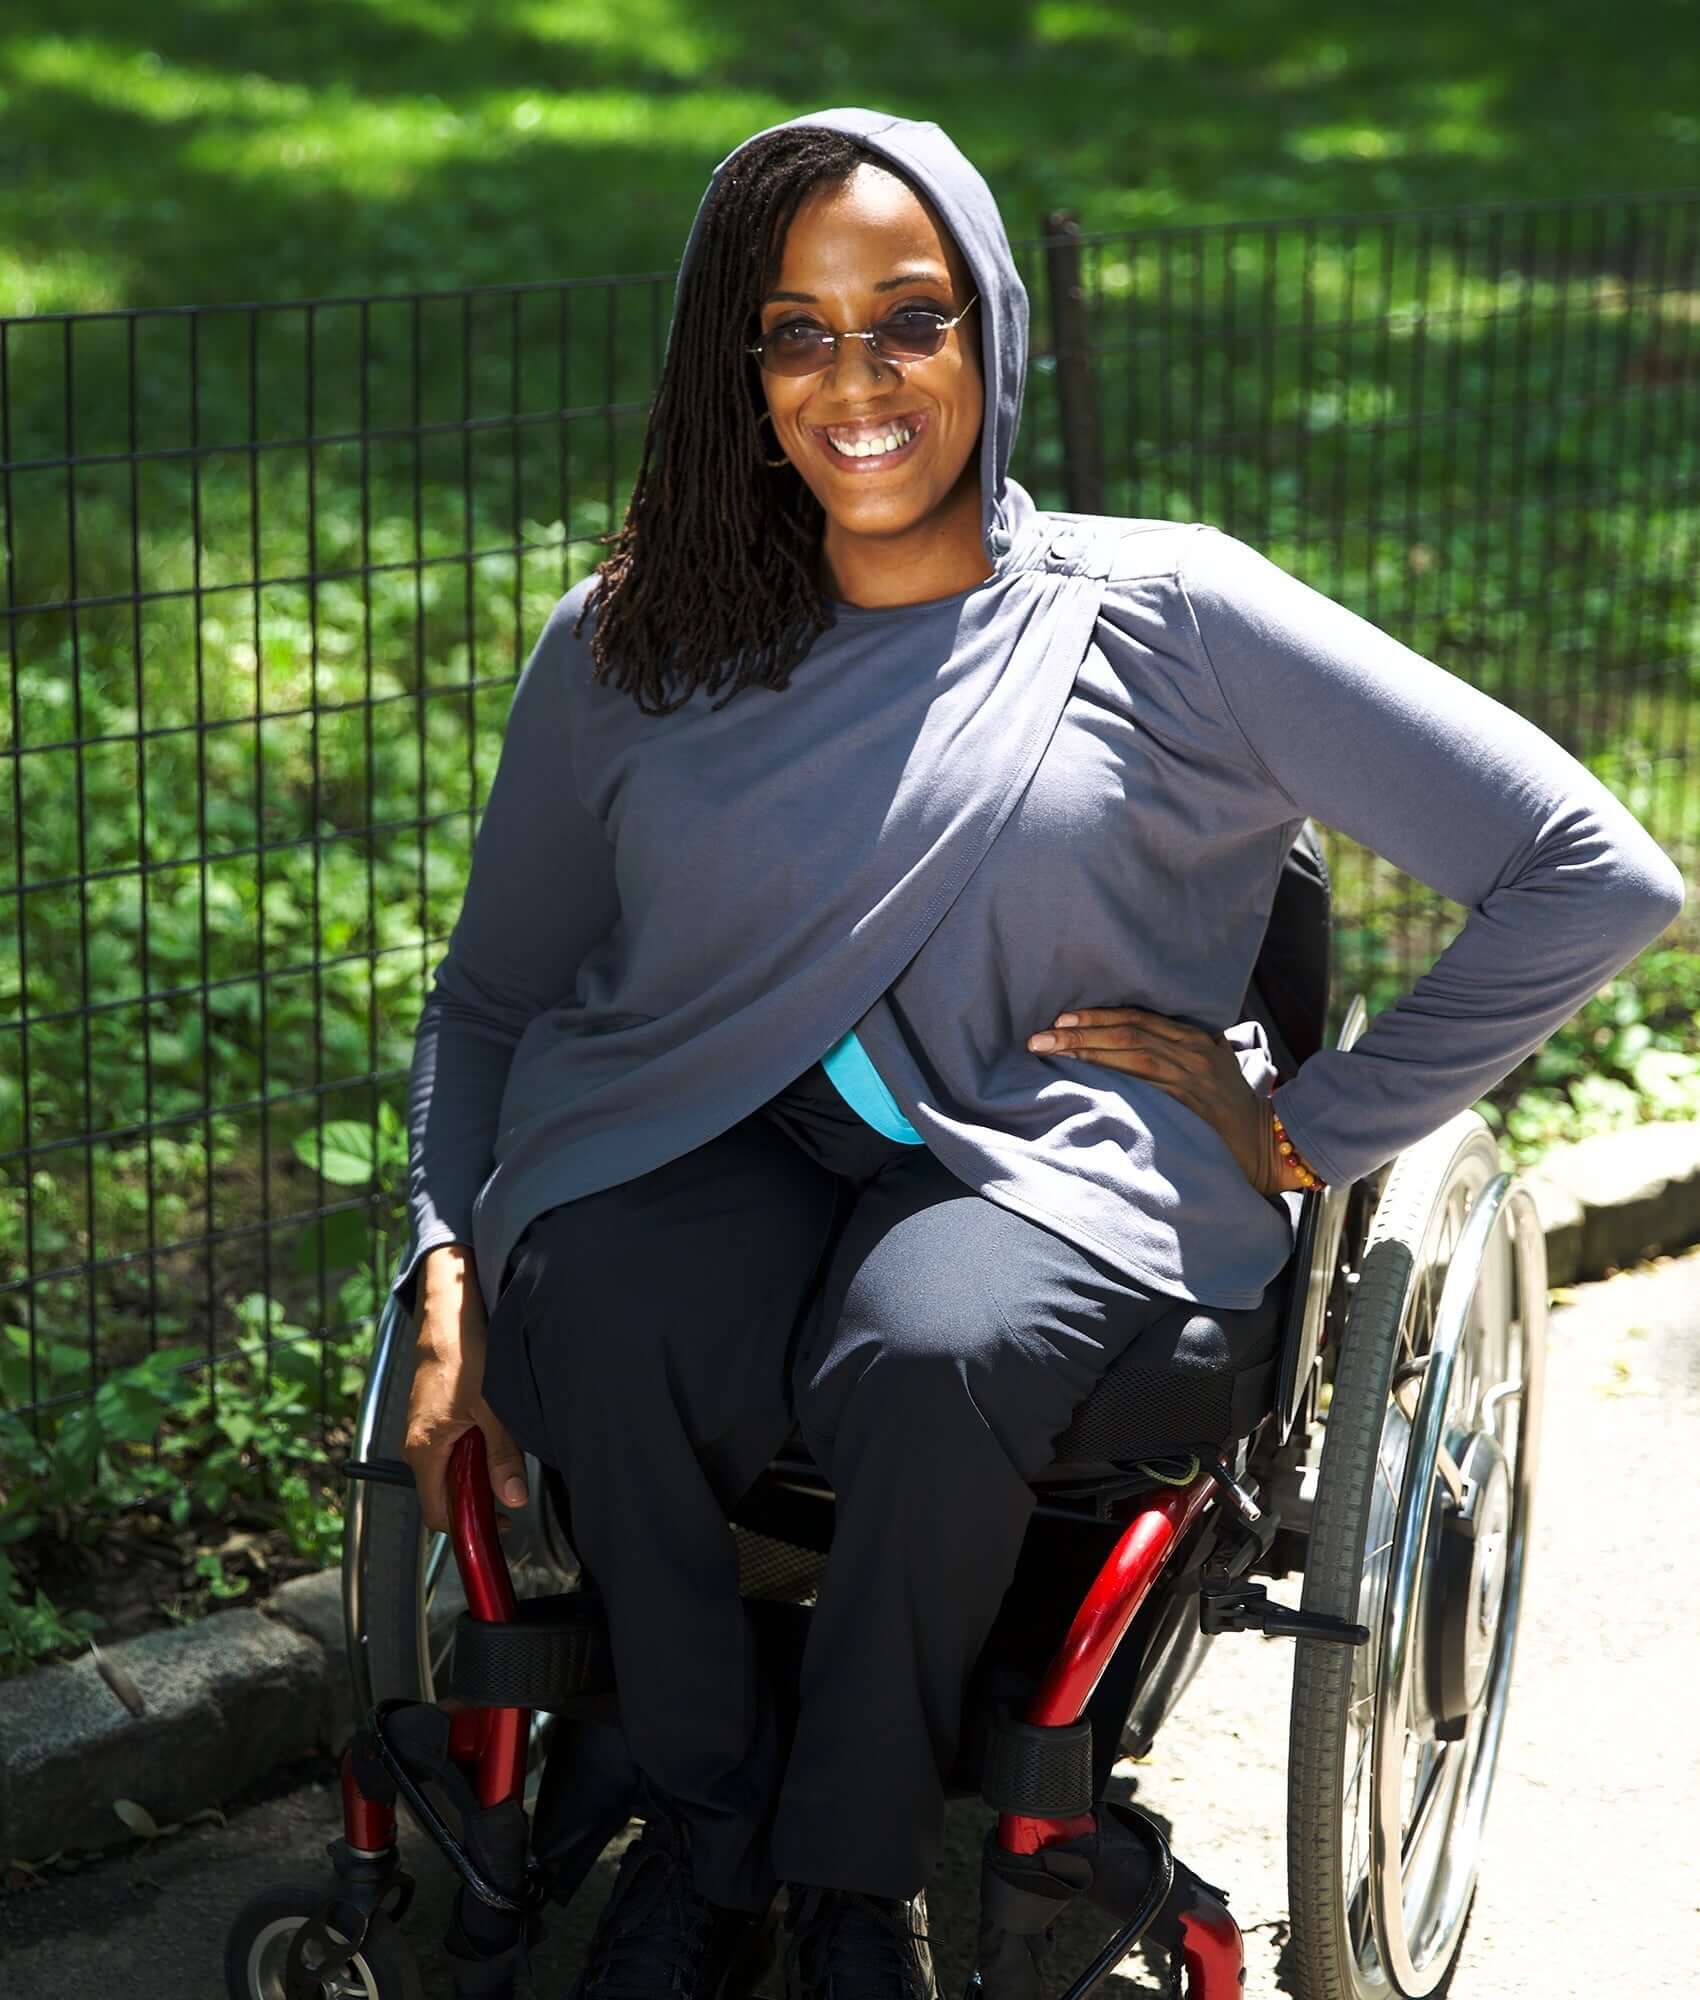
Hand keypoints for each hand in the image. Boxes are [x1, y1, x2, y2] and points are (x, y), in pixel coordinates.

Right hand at [404, 1246, 529, 1536]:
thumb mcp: (491, 1408)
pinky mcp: (434, 1416)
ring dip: (477, 1472)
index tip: (498, 1525)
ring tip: (505, 1457)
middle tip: (510, 1491)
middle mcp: (417, 1445)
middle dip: (476, 1499)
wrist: (449, 1315)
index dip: (467, 1527)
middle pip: (444, 1494)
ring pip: (450, 1469)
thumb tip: (512, 1496)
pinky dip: (473, 1450)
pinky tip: (495, 1433)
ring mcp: (424, 1430)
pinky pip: (452, 1448)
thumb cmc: (462, 1353)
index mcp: (423, 1451)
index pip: (436, 1513)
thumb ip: (502, 1456)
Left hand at [1026, 1006, 1295, 1195]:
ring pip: (1130, 1052)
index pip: (1137, 1018)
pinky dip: (1111, 1076)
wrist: (1269, 1144)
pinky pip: (1143, 1084)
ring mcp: (1191, 1075)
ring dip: (1086, 1048)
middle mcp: (1192, 1051)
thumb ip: (1176, 1053)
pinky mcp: (1189, 1101)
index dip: (1097, 1017)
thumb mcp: (1209, 1068)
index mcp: (1194, 1039)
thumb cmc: (1231, 1110)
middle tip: (1040, 1036)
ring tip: (1049, 1048)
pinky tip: (1082, 1076)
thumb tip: (1128, 1048)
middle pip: (1127, 1030)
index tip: (1061, 1020)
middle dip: (1080, 1031)